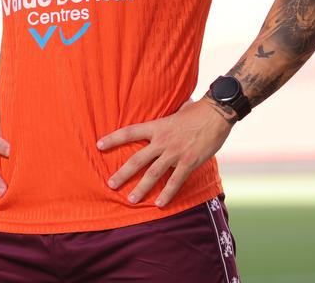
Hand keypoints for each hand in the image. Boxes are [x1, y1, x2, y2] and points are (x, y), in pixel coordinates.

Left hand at [96, 98, 232, 207]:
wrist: (216, 114)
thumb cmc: (197, 111)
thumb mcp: (175, 111)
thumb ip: (166, 118)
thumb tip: (165, 113)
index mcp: (156, 127)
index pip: (128, 132)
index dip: (112, 139)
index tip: (99, 146)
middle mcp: (162, 141)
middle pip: (137, 159)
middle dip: (122, 173)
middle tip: (111, 184)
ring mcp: (175, 153)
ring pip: (153, 174)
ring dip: (141, 188)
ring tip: (131, 199)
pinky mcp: (188, 162)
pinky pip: (175, 181)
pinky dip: (167, 193)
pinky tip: (160, 204)